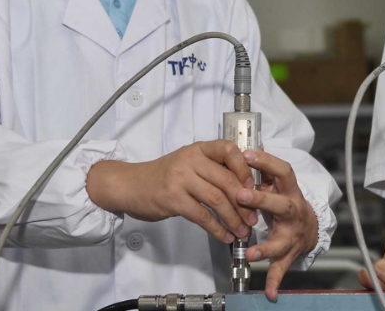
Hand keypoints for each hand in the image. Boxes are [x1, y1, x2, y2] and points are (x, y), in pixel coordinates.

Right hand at [86, 140, 258, 242]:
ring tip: (243, 230)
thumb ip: (212, 168)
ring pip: (216, 199)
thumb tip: (246, 185)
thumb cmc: (164, 175)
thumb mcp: (188, 162)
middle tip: (254, 217)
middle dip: (245, 202)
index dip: (245, 168)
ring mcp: (181, 179)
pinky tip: (225, 236)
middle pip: (226, 180)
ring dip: (234, 218)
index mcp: (198, 149)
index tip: (254, 187)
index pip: (229, 150)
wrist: (130, 184)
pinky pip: (202, 216)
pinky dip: (217, 228)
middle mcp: (190, 160)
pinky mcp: (173, 199)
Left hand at [237, 150, 318, 301]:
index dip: (267, 161)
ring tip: (250, 253)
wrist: (311, 227)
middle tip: (241, 196)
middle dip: (262, 200)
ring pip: (281, 241)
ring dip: (265, 247)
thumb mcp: (279, 184)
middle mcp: (294, 212)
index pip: (283, 171)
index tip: (247, 154)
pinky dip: (275, 281)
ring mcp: (292, 235)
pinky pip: (282, 269)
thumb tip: (242, 147)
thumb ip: (262, 169)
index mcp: (290, 191)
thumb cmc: (287, 201)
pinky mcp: (288, 254)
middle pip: (282, 205)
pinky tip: (269, 293)